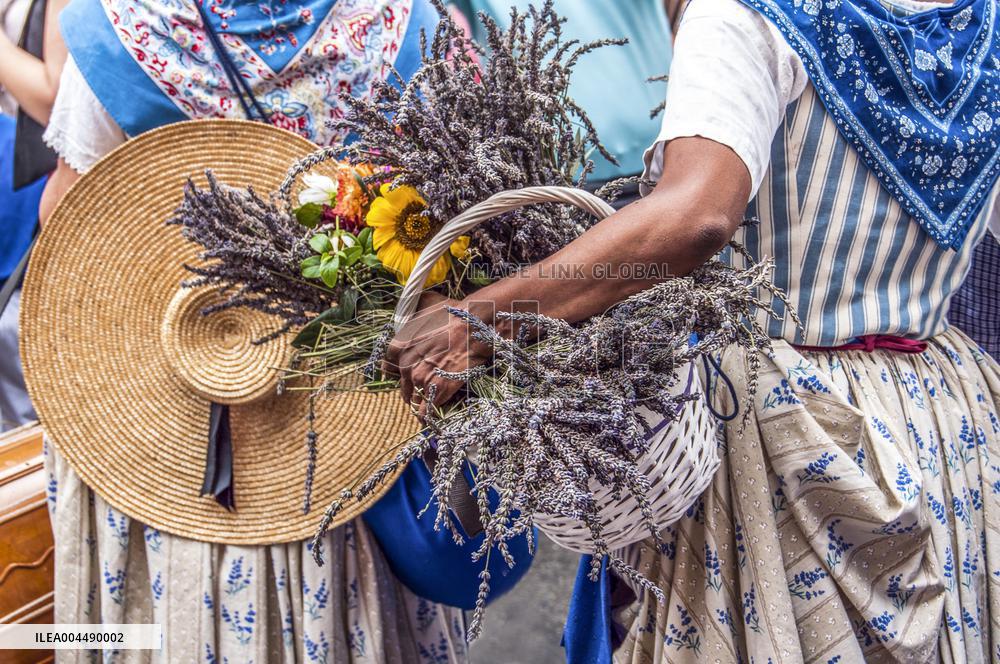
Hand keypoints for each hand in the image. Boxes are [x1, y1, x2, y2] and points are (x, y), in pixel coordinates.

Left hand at [382, 292, 490, 420]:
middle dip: (411, 389)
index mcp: (398, 346)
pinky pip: (426, 411)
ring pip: (414, 400)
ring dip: (421, 402)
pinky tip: (432, 419)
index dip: (401, 373)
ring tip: (431, 404)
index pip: (389, 368)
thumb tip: (414, 303)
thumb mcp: (427, 305)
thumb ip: (415, 310)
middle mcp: (404, 364)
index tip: (410, 374)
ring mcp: (419, 379)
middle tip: (425, 389)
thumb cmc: (453, 314)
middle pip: (402, 386)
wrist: (473, 327)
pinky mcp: (436, 391)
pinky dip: (428, 416)